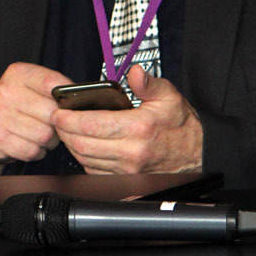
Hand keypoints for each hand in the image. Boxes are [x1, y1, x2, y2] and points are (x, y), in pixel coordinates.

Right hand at [0, 62, 71, 175]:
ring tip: (39, 135)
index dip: (66, 97)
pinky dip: (36, 152)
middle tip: (51, 125)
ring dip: (48, 141)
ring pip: (44, 135)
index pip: (52, 82)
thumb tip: (80, 101)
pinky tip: (29, 143)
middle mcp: (5, 91)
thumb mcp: (34, 88)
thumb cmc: (20, 108)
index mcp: (18, 73)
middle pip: (51, 113)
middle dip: (57, 125)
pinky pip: (32, 150)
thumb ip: (56, 89)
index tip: (68, 104)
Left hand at [53, 64, 202, 174]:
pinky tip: (85, 146)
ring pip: (85, 160)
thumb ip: (148, 84)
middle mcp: (131, 153)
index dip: (69, 119)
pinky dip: (84, 159)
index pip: (91, 126)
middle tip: (58, 120)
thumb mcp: (169, 96)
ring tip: (69, 131)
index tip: (58, 112)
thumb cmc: (180, 126)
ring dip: (72, 146)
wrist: (197, 155)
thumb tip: (134, 73)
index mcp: (138, 129)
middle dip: (64, 132)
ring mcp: (127, 171)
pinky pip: (94, 172)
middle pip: (82, 145)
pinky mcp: (126, 181)